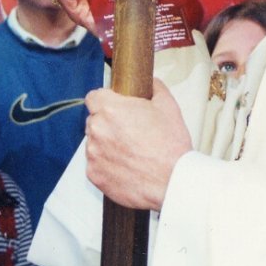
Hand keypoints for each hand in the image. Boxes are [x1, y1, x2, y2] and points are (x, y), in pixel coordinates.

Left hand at [85, 78, 191, 210]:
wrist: (172, 182)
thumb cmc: (170, 147)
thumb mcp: (168, 106)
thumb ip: (154, 87)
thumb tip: (150, 82)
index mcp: (110, 109)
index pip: (93, 97)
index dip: (105, 101)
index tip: (114, 108)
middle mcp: (97, 129)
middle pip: (94, 120)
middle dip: (108, 124)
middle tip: (129, 132)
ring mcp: (93, 153)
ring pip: (94, 143)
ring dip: (106, 145)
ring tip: (130, 152)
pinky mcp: (94, 174)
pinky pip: (95, 164)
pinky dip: (107, 165)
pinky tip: (125, 166)